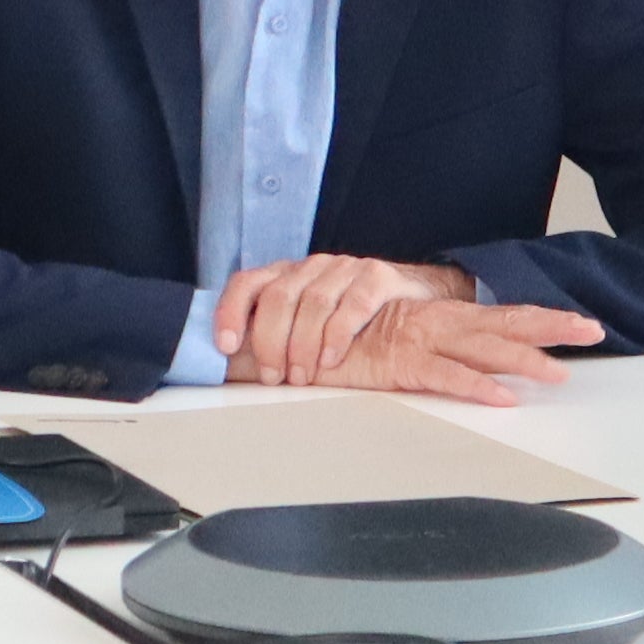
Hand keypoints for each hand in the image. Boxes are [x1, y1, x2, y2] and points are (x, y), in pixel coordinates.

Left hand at [213, 251, 470, 386]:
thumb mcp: (309, 324)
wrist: (417, 300)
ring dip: (303, 345)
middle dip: (270, 341)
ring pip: (313, 302)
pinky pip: (354, 303)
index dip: (231, 312)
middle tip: (273, 376)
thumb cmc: (355, 320)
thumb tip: (236, 368)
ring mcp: (345, 268)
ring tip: (302, 377)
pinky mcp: (378, 276)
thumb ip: (277, 336)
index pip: (247, 283)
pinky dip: (338, 334)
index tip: (226, 346)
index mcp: (288, 275)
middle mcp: (313, 267)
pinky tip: (332, 358)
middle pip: (278, 297)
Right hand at [294, 290, 604, 407]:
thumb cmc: (335, 341)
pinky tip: (503, 398)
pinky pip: (443, 376)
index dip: (539, 318)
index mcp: (435, 317)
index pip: (496, 315)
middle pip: (502, 322)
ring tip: (560, 372)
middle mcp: (432, 322)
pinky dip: (475, 387)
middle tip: (593, 331)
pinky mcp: (396, 362)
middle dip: (549, 326)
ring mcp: (417, 339)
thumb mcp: (389, 344)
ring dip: (524, 359)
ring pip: (482, 347)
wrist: (288, 334)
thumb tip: (461, 364)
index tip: (578, 324)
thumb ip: (423, 350)